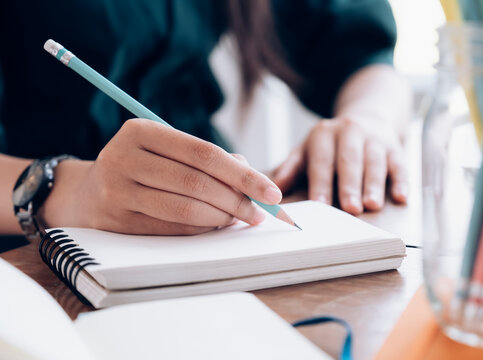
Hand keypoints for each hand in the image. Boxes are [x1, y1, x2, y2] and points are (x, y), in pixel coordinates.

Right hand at [41, 119, 281, 234]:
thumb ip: (207, 159)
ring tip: (241, 218)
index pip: (203, 152)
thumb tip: (251, 177)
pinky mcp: (117, 221)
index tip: (272, 192)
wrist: (87, 193)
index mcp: (140, 130)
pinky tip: (216, 224)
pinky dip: (202, 227)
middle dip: (237, 200)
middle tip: (260, 212)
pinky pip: (172, 227)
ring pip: (185, 208)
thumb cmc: (141, 167)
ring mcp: (116, 191)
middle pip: (196, 181)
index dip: (242, 174)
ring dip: (222, 217)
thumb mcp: (167, 150)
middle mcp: (124, 157)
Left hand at [271, 116, 406, 214]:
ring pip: (375, 162)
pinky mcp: (395, 147)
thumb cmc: (331, 144)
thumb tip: (274, 191)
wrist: (366, 117)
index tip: (319, 204)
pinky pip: (400, 164)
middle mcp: (350, 132)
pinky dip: (402, 180)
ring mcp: (374, 139)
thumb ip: (291, 168)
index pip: (321, 161)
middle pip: (350, 161)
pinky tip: (401, 197)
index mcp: (323, 134)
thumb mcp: (307, 149)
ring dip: (374, 184)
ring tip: (373, 205)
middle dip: (350, 185)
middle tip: (350, 209)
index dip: (321, 183)